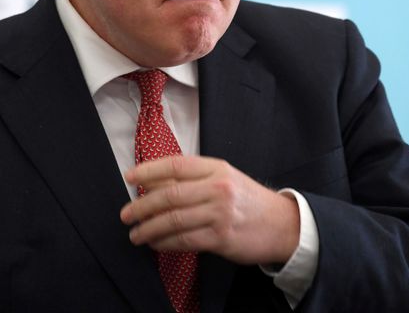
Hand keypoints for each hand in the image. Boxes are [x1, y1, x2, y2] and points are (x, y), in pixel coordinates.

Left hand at [120, 155, 299, 264]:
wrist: (282, 224)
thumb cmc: (248, 200)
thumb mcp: (224, 179)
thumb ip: (193, 179)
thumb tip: (153, 183)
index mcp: (216, 168)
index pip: (175, 165)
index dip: (148, 170)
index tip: (129, 177)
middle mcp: (218, 188)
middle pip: (170, 195)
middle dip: (142, 206)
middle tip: (125, 214)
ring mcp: (220, 213)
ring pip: (174, 220)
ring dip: (149, 228)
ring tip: (135, 233)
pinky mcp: (221, 237)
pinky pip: (184, 240)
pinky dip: (165, 243)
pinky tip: (155, 243)